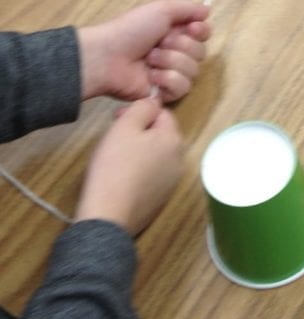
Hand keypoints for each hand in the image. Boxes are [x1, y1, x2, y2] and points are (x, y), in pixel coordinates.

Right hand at [75, 97, 183, 235]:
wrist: (108, 216)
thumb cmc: (114, 166)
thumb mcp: (125, 126)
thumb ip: (142, 107)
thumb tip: (153, 103)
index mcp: (174, 140)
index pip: (162, 113)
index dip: (139, 112)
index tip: (117, 119)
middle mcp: (179, 160)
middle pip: (160, 135)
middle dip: (139, 131)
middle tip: (115, 137)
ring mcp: (171, 182)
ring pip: (156, 155)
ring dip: (139, 150)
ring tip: (115, 158)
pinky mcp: (159, 199)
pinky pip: (151, 175)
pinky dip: (138, 171)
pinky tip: (120, 177)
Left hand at [78, 0, 210, 103]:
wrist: (108, 57)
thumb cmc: (132, 30)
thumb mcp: (160, 9)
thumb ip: (188, 8)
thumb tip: (208, 10)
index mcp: (175, 32)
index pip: (203, 34)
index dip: (201, 32)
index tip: (192, 28)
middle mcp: (176, 53)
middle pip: (201, 53)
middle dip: (181, 46)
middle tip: (160, 43)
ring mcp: (171, 74)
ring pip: (193, 71)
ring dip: (171, 61)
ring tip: (150, 60)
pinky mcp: (165, 93)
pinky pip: (182, 88)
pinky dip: (168, 79)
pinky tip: (152, 76)